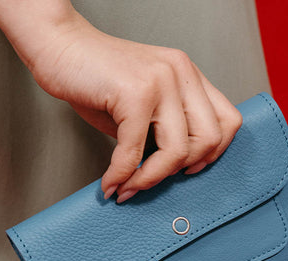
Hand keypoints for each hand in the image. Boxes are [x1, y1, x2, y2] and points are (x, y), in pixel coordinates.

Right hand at [29, 13, 242, 202]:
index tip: (188, 171)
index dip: (213, 154)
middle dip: (180, 171)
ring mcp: (161, 80)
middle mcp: (182, 73)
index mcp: (189, 76)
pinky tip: (110, 182)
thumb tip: (165, 173)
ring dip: (149, 179)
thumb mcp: (141, 108)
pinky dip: (121, 175)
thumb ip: (159, 135)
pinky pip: (135, 150)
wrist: (59, 47)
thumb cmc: (97, 80)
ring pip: (178, 150)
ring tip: (128, 187)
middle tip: (152, 180)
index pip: (228, 121)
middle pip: (210, 139)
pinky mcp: (134, 92)